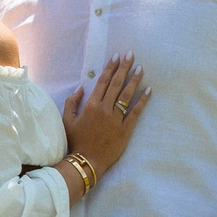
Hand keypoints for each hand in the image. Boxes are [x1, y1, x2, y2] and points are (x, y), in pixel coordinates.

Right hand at [62, 55, 149, 180]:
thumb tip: (80, 87)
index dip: (110, 68)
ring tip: (141, 68)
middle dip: (124, 68)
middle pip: (116, 84)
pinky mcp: (125, 130)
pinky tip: (149, 91)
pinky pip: (136, 113)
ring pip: (127, 96)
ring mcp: (116, 120)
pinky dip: (143, 101)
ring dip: (134, 81)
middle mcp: (105, 109)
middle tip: (131, 55)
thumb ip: (72, 102)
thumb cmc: (75, 141)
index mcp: (91, 105)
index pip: (103, 82)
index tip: (116, 56)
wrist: (86, 161)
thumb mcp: (68, 120)